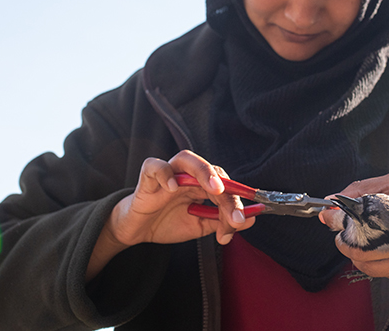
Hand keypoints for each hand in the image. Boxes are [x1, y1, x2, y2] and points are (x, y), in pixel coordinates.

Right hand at [86, 150, 254, 279]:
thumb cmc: (168, 222)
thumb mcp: (200, 226)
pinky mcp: (148, 176)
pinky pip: (155, 166)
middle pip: (213, 171)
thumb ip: (222, 222)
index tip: (243, 221)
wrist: (138, 230)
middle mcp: (189, 174)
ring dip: (204, 171)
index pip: (226, 186)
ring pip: (188, 158)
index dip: (236, 202)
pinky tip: (173, 188)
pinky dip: (165, 173)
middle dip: (227, 193)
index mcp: (203, 184)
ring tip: (215, 189)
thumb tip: (250, 219)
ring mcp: (169, 172)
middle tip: (235, 215)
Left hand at [319, 173, 388, 293]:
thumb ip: (364, 189)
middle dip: (348, 244)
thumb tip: (333, 200)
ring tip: (372, 238)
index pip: (364, 227)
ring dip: (363, 256)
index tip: (336, 221)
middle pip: (363, 255)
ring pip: (372, 269)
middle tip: (348, 233)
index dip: (344, 226)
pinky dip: (383, 262)